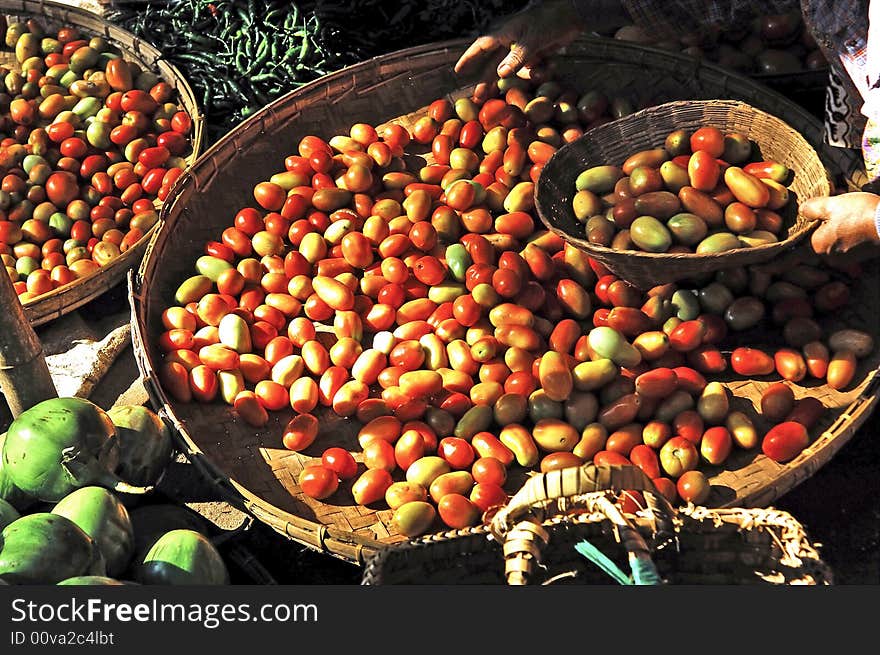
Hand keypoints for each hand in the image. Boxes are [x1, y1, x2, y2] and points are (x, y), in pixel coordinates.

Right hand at [453, 0, 587, 101]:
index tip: (458, 71)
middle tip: (479, 97)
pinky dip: (541, 69)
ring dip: (530, 73)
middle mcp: (509, 41)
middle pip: (493, 65)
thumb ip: (516, 58)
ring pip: (516, 70)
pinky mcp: (534, 54)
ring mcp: (521, 48)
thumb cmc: (549, 20)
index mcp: (503, 33)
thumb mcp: (532, 40)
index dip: (469, 59)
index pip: (480, 47)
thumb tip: (500, 74)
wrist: (572, 15)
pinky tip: (552, 62)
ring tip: (543, 67)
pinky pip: (531, 69)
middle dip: (488, 81)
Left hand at [800, 192, 879, 254]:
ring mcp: (847, 258)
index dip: (808, 222)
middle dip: (825, 221)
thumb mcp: (831, 205)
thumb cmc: (861, 214)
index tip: (813, 213)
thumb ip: (811, 208)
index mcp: (817, 247)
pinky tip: (859, 218)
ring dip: (839, 225)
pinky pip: (850, 242)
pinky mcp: (861, 256)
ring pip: (836, 238)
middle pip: (820, 237)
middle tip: (834, 206)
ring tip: (849, 209)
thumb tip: (802, 210)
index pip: (803, 237)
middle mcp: (830, 257)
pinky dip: (851, 231)